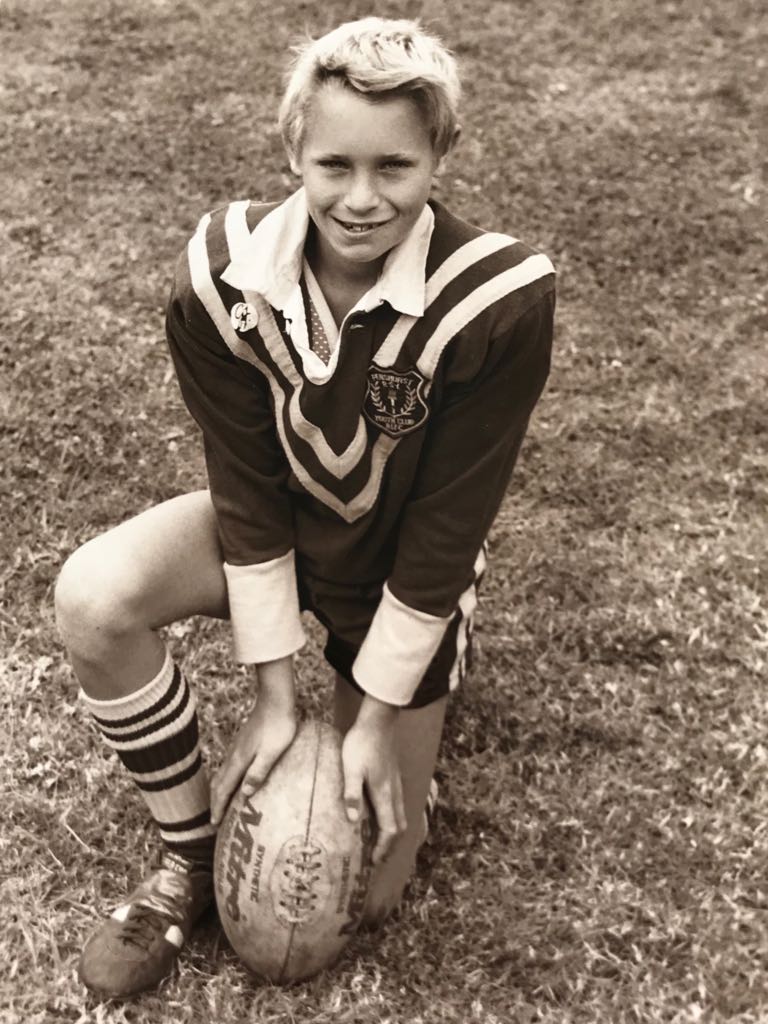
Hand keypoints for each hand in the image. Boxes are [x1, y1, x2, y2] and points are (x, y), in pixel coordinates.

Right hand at [210, 664, 296, 825]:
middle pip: (219, 783)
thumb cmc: (278, 727)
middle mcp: (234, 755)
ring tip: (221, 803)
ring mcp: (237, 747)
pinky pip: (229, 766)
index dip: (218, 807)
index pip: (224, 789)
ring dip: (220, 790)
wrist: (275, 700)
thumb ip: (258, 772)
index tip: (213, 823)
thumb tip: (246, 793)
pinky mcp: (242, 742)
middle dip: (215, 801)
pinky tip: (234, 779)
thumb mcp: (272, 752)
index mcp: (239, 760)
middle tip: (214, 819)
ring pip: (222, 774)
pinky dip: (226, 779)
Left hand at [341, 695, 405, 864]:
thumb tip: (354, 821)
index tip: (373, 861)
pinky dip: (392, 818)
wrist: (378, 721)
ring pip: (400, 815)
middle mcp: (393, 792)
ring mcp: (395, 784)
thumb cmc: (362, 743)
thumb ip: (352, 793)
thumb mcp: (351, 768)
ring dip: (391, 832)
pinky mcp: (393, 776)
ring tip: (378, 841)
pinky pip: (397, 805)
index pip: (390, 829)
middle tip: (376, 857)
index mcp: (384, 794)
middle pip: (399, 826)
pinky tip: (380, 815)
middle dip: (390, 845)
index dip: (383, 848)